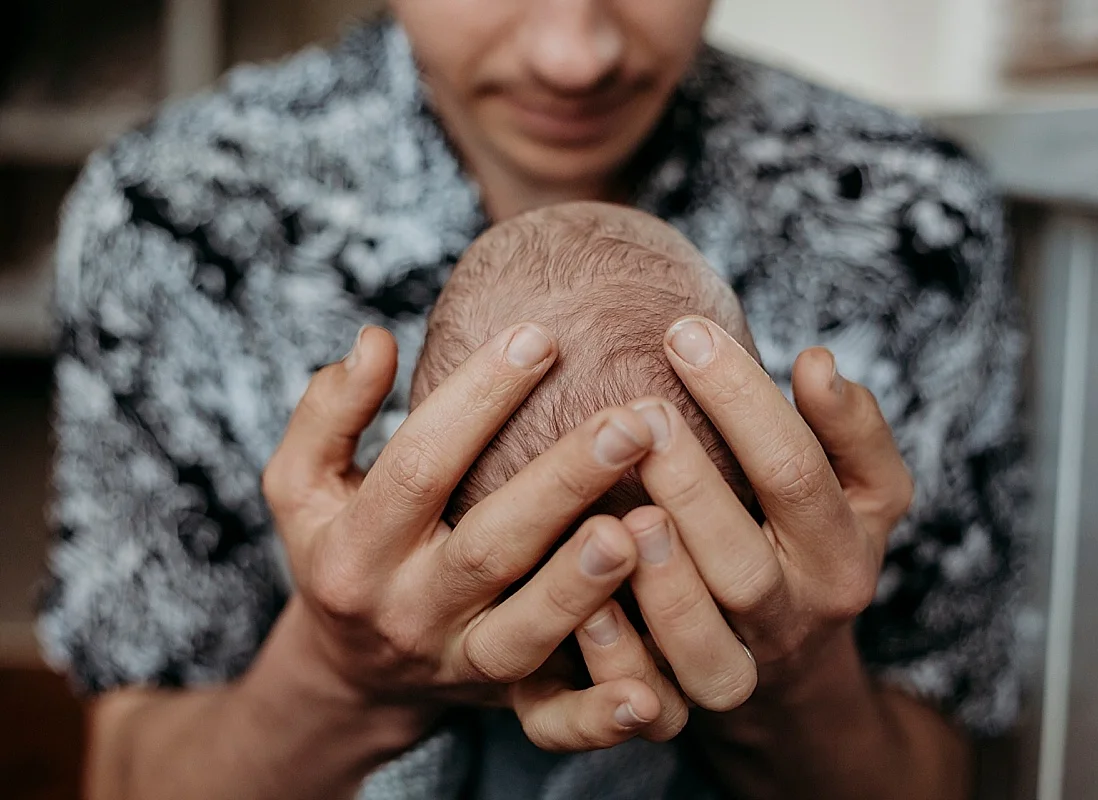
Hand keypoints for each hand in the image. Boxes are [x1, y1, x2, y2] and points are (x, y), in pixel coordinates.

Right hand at [261, 325, 686, 752]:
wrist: (354, 672)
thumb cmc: (341, 550)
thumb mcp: (304, 486)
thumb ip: (328, 413)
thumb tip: (374, 340)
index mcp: (354, 550)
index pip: (418, 466)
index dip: (476, 400)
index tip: (540, 337)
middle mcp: (407, 611)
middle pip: (488, 545)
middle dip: (563, 481)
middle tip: (634, 420)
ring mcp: (460, 662)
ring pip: (527, 631)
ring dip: (586, 583)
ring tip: (645, 523)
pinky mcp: (507, 701)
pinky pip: (555, 720)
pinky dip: (601, 715)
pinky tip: (648, 693)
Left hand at [613, 317, 912, 707]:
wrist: (796, 667)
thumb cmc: (813, 543)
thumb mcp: (863, 490)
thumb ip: (850, 428)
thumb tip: (818, 362)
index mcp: (840, 553)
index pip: (796, 472)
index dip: (743, 402)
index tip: (684, 333)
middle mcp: (795, 617)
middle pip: (745, 564)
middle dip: (692, 487)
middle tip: (640, 415)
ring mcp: (743, 669)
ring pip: (705, 649)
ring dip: (662, 584)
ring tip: (620, 513)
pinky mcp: (687, 707)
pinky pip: (652, 706)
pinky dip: (617, 661)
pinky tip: (585, 606)